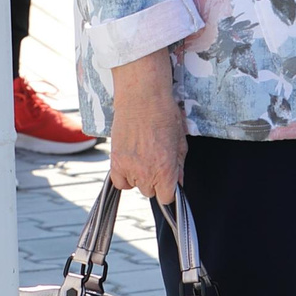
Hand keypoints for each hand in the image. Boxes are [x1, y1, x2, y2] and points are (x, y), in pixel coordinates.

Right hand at [108, 53, 185, 204]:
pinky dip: (124, 176)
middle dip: (155, 181)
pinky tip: (131, 163)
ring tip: (144, 158)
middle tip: (157, 163)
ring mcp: (128, 168)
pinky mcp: (115, 161)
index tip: (170, 183)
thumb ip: (179, 165)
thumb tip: (179, 180)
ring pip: (135, 186)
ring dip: (140, 177)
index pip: (166, 197)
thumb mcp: (180, 142)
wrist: (142, 98)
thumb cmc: (164, 116)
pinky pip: (119, 182)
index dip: (169, 191)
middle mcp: (146, 173)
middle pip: (150, 191)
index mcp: (165, 170)